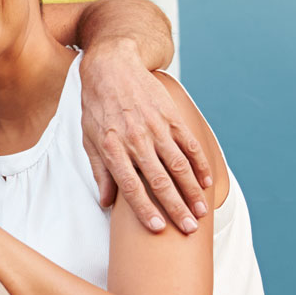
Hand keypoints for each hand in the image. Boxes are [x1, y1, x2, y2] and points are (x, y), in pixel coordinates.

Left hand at [79, 45, 212, 233]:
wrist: (112, 65)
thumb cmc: (97, 107)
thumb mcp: (89, 139)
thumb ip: (100, 171)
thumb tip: (106, 204)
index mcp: (113, 148)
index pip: (131, 186)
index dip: (145, 209)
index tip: (158, 229)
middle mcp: (136, 139)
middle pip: (159, 181)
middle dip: (176, 208)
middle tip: (188, 229)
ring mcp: (156, 127)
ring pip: (179, 165)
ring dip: (192, 191)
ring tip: (201, 212)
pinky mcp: (171, 116)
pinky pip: (189, 144)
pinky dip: (199, 164)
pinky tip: (206, 182)